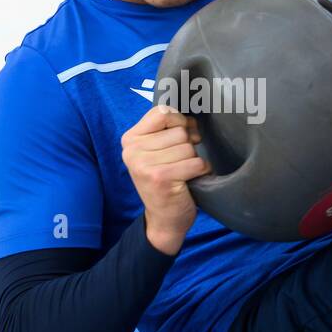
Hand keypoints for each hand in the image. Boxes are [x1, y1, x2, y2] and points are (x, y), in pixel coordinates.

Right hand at [121, 105, 209, 254]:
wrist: (163, 219)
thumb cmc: (165, 179)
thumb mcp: (158, 150)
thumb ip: (167, 129)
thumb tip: (193, 116)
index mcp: (130, 139)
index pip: (163, 112)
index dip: (179, 121)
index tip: (181, 136)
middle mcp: (132, 151)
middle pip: (179, 130)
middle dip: (188, 145)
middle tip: (181, 161)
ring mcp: (144, 165)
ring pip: (188, 147)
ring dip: (193, 160)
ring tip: (183, 173)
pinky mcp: (161, 178)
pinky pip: (196, 162)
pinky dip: (200, 171)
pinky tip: (189, 180)